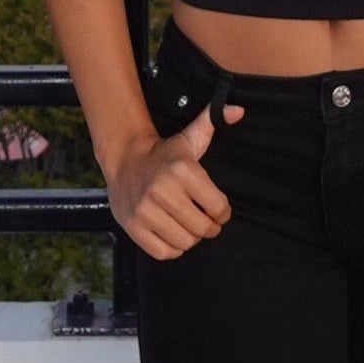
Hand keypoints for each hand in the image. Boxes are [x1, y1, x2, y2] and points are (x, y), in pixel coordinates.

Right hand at [106, 103, 244, 260]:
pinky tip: (173, 234)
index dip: (224, 213)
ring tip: (190, 227)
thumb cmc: (165, 153)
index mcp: (182, 169)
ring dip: (192, 239)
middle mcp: (163, 190)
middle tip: (208, 223)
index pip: (218, 206)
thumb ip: (213, 121)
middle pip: (202, 228)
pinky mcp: (133, 227)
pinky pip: (163, 252)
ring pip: (185, 242)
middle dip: (210, 228)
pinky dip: (173, 248)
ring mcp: (145, 210)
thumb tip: (238, 110)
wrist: (125, 159)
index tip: (220, 211)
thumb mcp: (190, 136)